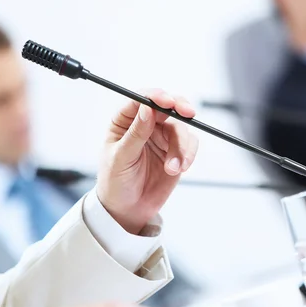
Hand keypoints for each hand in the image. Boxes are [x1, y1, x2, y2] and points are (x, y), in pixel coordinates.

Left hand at [97, 89, 198, 233]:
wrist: (128, 210)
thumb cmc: (115, 182)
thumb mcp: (121, 158)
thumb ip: (136, 133)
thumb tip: (147, 109)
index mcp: (124, 121)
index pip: (141, 99)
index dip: (156, 96)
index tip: (167, 102)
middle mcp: (144, 124)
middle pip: (167, 106)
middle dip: (180, 107)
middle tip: (189, 114)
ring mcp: (161, 137)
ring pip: (181, 127)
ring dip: (182, 146)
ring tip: (173, 167)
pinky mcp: (175, 151)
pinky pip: (189, 144)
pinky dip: (188, 155)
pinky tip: (177, 169)